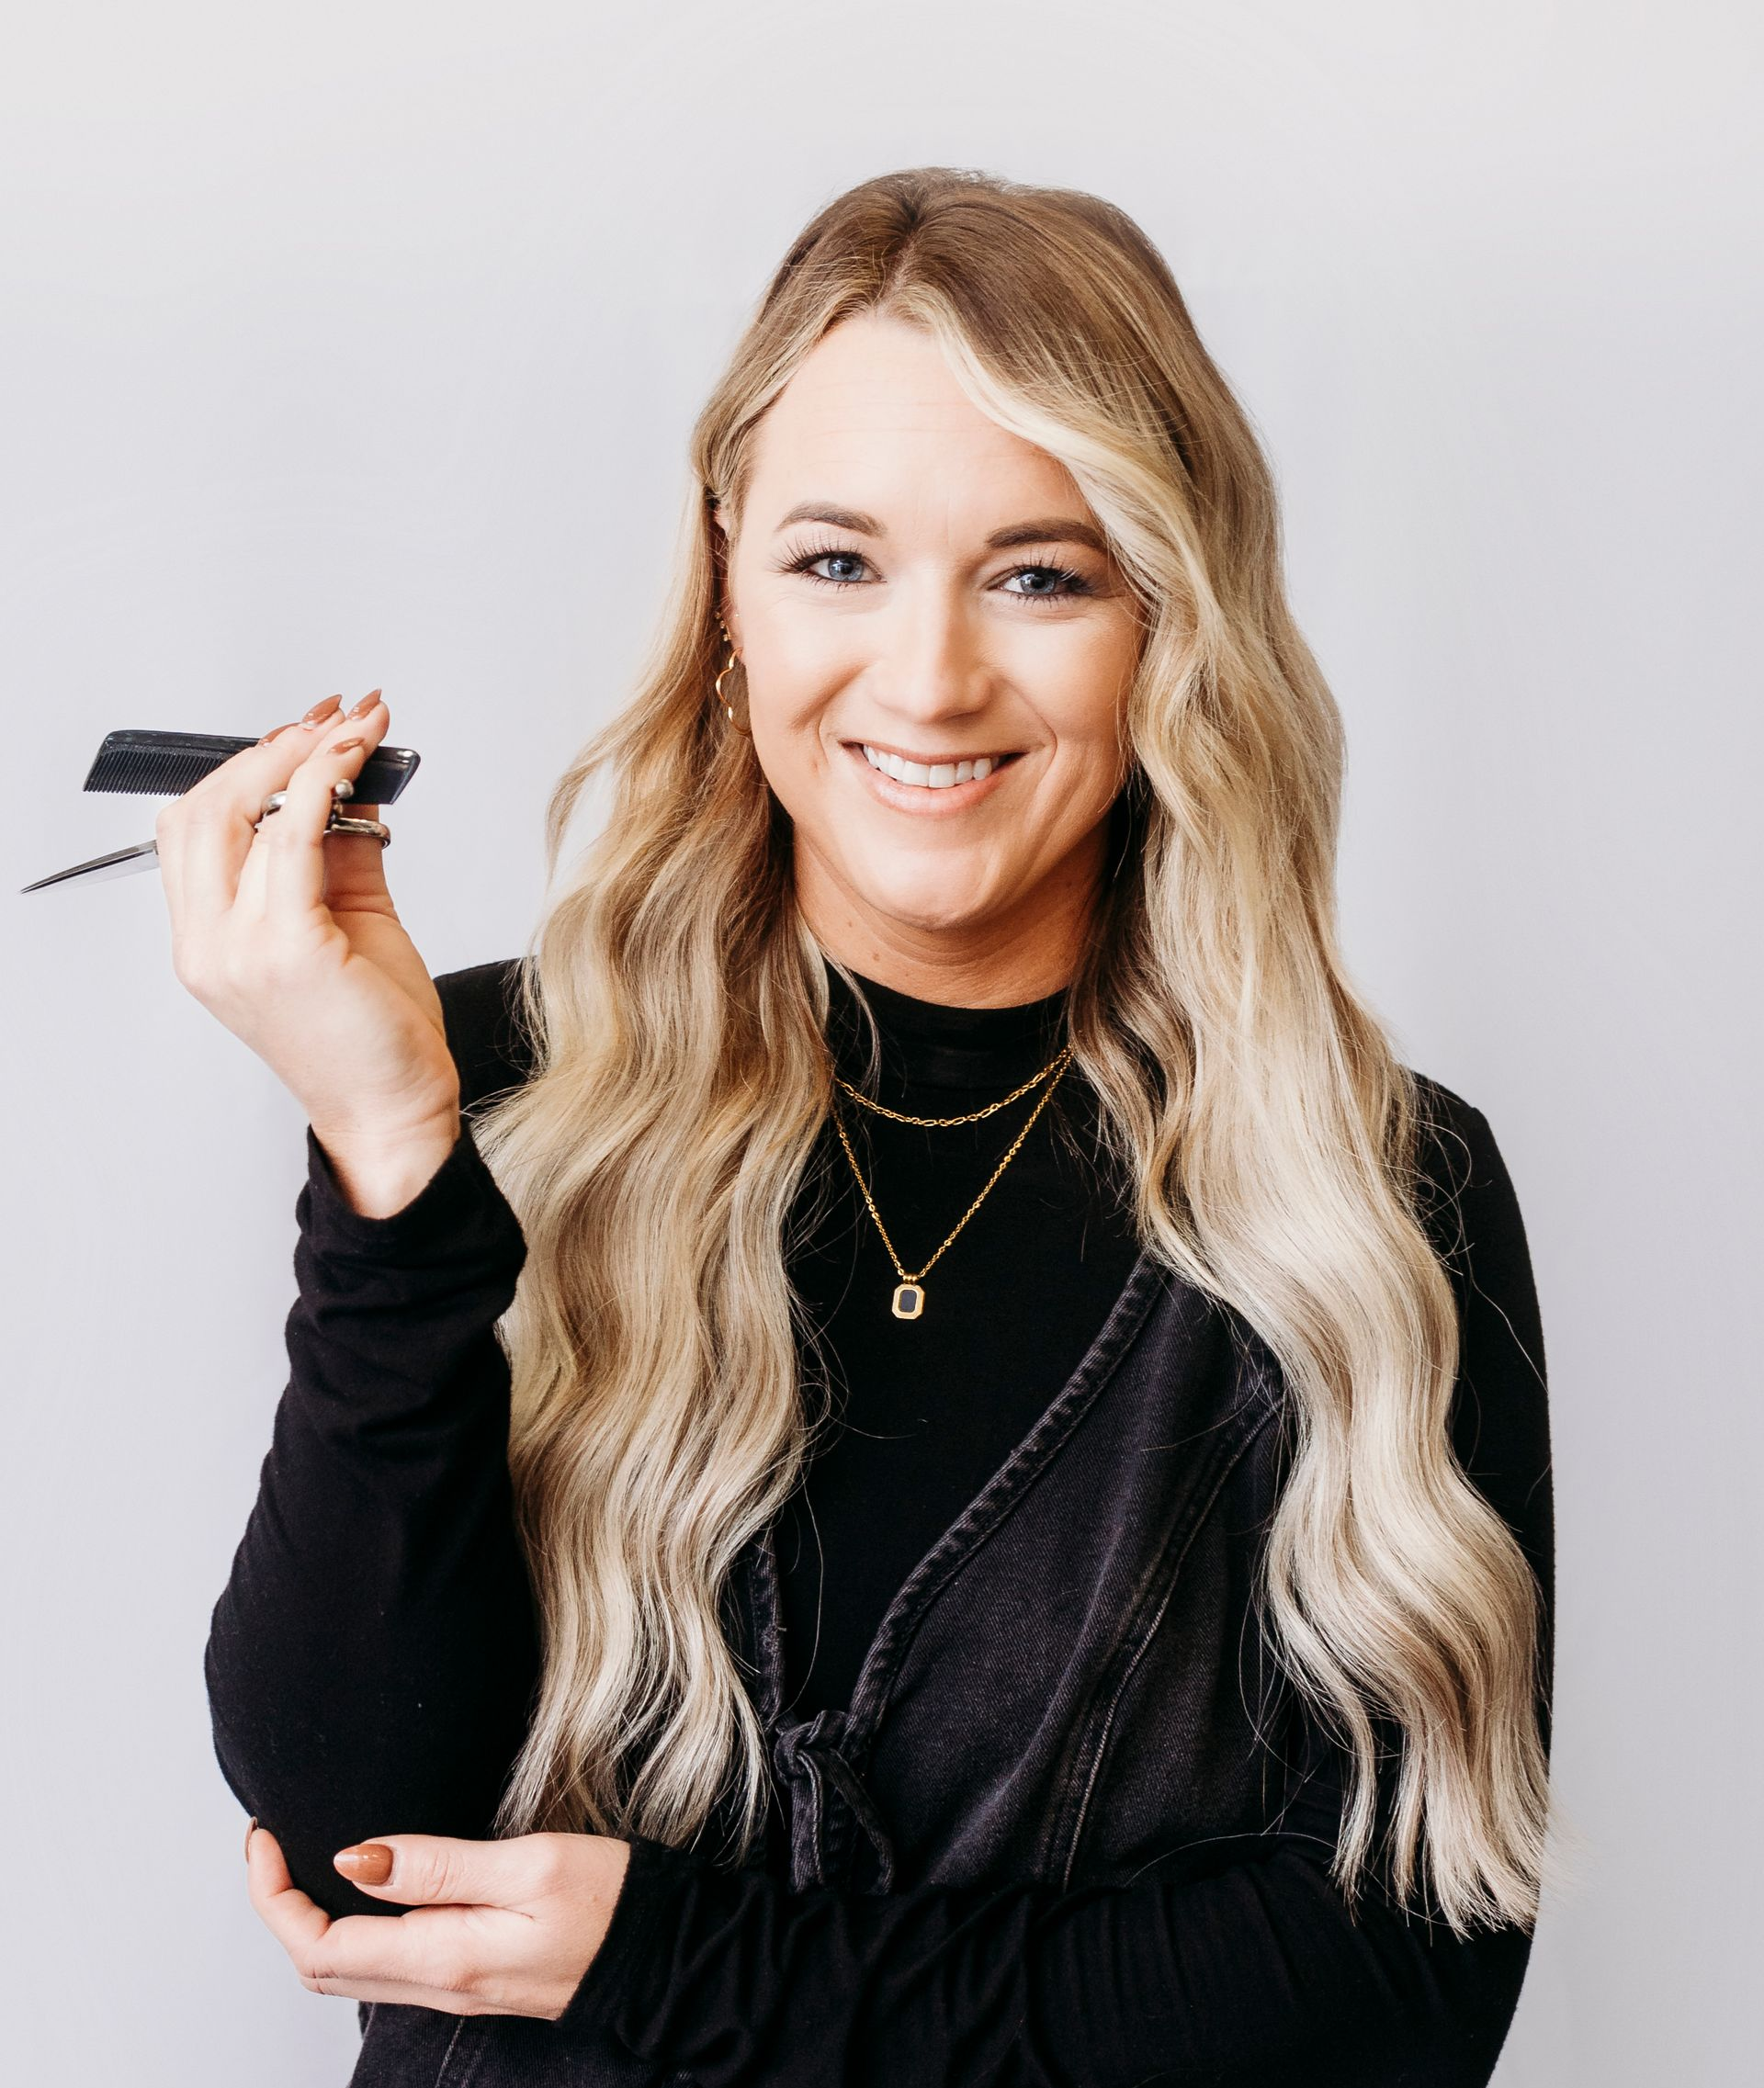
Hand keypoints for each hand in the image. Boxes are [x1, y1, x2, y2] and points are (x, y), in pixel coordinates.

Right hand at [154, 692, 461, 1172]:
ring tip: (361, 729)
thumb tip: (349, 777)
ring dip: (309, 757)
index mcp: (206, 940)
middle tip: (338, 721)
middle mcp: (207, 945)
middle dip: (272, 750)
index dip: (248, 765)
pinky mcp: (288, 950)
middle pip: (205, 810)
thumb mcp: (349, 923)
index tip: (309, 730)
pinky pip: (296, 841)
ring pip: (247, 816)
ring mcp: (239, 950)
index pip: (194, 826)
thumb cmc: (374, 1031)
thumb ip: (337, 851)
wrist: (396, 1110)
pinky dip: (326, 789)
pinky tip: (360, 766)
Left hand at [244, 1821, 633, 2019]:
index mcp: (444, 1956)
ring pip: (348, 1971)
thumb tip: (354, 1858)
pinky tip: (364, 1885)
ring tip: (301, 1858)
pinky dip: (351, 1928)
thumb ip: (439, 1865)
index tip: (265, 1838)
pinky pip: (385, 1965)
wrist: (665, 1955)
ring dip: (309, 1920)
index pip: (320, 1944)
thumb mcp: (530, 1864)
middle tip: (270, 1843)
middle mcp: (438, 1983)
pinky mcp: (472, 1976)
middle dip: (278, 1908)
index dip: (275, 1897)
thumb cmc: (610, 1901)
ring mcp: (455, 1986)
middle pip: (321, 1967)